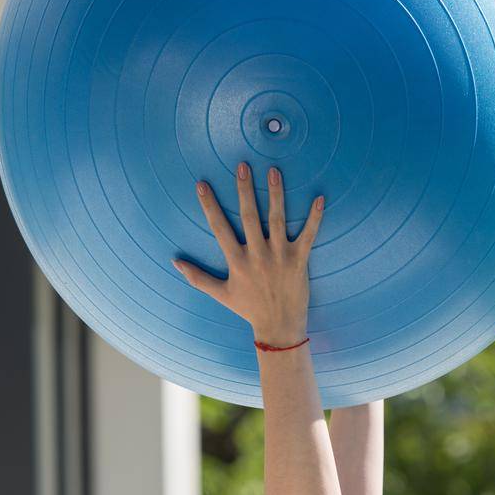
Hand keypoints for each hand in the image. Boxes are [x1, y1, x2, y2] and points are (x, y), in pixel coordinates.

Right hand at [172, 161, 324, 346]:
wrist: (279, 328)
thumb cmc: (250, 310)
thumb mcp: (221, 294)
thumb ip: (198, 278)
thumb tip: (176, 263)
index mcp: (237, 262)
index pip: (219, 228)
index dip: (209, 206)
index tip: (202, 185)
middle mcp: (257, 256)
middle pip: (249, 217)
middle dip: (245, 190)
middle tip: (243, 166)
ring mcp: (279, 257)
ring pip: (277, 220)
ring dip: (276, 194)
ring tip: (274, 171)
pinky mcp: (299, 261)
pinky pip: (308, 236)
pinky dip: (314, 218)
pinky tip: (319, 198)